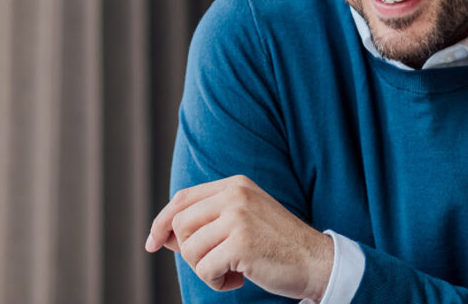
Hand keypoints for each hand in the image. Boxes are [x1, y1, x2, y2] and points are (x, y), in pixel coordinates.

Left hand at [145, 175, 333, 298]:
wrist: (316, 261)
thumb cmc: (277, 246)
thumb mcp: (243, 220)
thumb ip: (207, 221)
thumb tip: (161, 236)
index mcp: (235, 185)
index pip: (182, 199)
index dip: (161, 222)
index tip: (151, 243)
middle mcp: (236, 195)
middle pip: (180, 225)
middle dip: (188, 253)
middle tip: (214, 264)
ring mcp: (239, 217)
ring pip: (190, 250)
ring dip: (205, 270)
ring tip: (230, 271)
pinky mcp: (241, 243)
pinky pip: (205, 269)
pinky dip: (217, 282)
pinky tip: (239, 279)